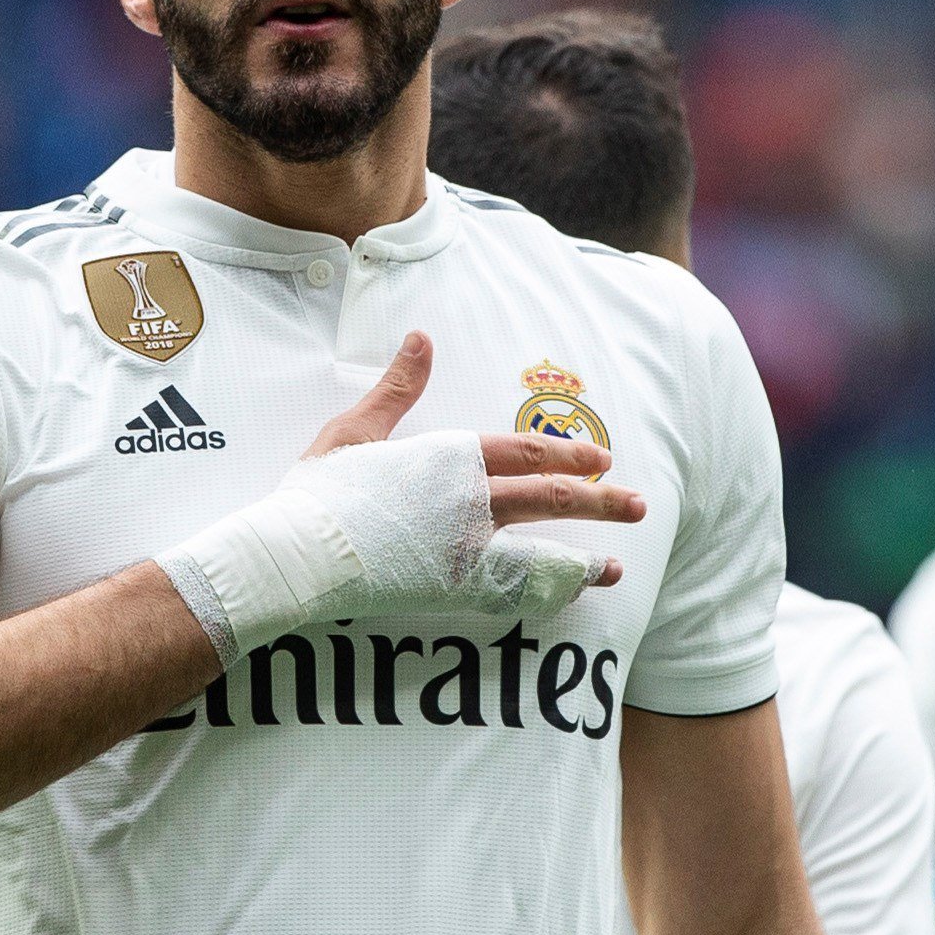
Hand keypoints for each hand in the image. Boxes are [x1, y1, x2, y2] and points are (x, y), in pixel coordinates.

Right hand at [306, 332, 641, 584]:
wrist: (297, 553)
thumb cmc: (318, 490)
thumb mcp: (355, 429)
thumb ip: (398, 388)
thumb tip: (423, 337)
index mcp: (448, 459)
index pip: (525, 452)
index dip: (567, 453)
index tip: (601, 458)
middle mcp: (467, 502)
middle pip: (549, 497)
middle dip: (598, 499)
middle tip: (636, 502)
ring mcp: (464, 550)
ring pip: (542, 549)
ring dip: (585, 555)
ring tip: (618, 562)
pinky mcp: (451, 589)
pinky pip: (513, 592)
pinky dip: (546, 594)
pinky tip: (569, 598)